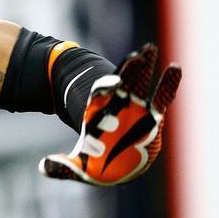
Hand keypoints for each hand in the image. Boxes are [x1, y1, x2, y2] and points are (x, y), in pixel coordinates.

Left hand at [39, 44, 180, 185]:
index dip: (104, 88)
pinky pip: (162, 98)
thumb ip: (64, 167)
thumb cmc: (98, 164)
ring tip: (150, 49)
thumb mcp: (79, 167)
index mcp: (100, 115)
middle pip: (123, 84)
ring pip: (142, 85)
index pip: (100, 97)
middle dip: (129, 71)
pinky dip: (168, 84)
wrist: (116, 166)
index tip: (109, 84)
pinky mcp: (153, 117)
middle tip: (136, 56)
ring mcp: (136, 108)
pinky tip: (175, 68)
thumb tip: (43, 167)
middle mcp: (118, 107)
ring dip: (146, 68)